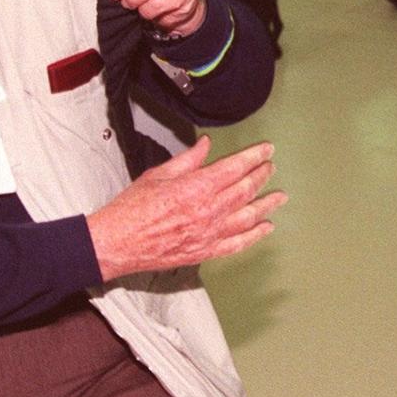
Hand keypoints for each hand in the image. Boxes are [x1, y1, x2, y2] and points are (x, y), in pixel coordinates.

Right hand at [86, 137, 285, 280]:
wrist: (116, 243)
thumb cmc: (131, 210)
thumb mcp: (158, 175)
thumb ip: (188, 160)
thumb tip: (206, 145)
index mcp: (196, 188)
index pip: (235, 168)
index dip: (254, 156)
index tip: (266, 149)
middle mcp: (208, 211)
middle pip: (245, 190)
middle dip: (262, 175)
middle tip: (271, 167)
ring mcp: (209, 234)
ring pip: (248, 216)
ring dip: (266, 204)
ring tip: (279, 196)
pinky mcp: (205, 252)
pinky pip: (238, 243)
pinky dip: (255, 235)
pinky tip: (265, 227)